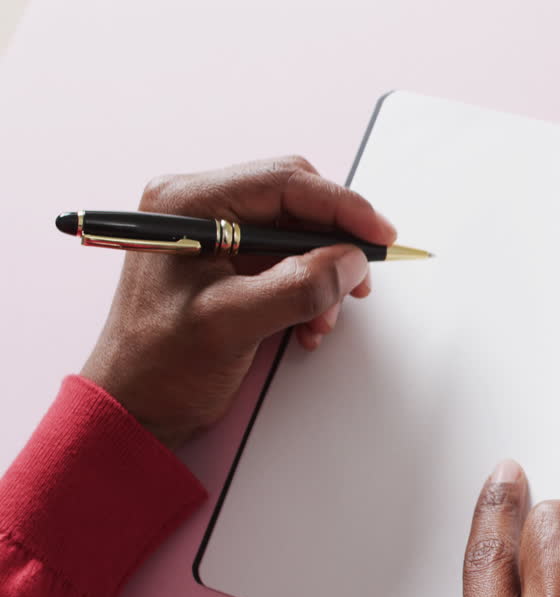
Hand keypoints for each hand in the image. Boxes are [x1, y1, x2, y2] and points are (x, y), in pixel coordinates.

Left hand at [81, 156, 395, 447]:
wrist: (136, 408)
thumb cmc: (159, 367)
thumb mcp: (233, 324)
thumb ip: (298, 287)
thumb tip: (351, 261)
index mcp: (188, 204)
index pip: (285, 183)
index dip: (343, 206)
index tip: (380, 235)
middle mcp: (199, 207)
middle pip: (297, 202)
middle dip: (334, 244)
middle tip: (358, 279)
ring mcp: (214, 232)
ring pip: (299, 232)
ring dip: (323, 274)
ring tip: (321, 318)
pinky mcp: (227, 258)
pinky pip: (289, 258)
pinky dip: (309, 288)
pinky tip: (307, 322)